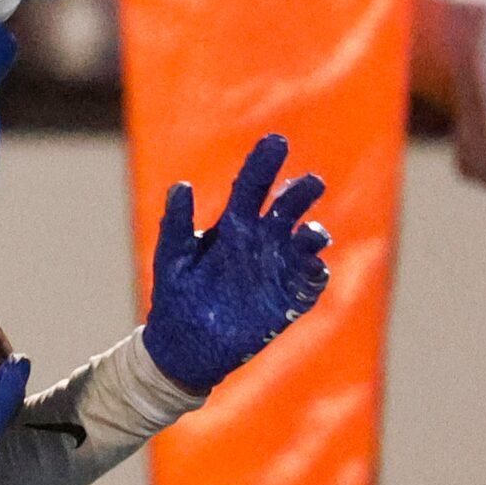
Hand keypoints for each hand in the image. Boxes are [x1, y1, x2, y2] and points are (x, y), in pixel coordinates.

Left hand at [144, 133, 331, 393]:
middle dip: (299, 194)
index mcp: (233, 225)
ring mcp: (279, 267)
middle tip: (310, 183)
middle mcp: (262, 240)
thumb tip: (181, 186)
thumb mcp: (172, 258)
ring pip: (305, 243)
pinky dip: (314, 272)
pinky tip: (312, 266)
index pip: (252, 187)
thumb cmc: (177, 294)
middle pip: (286, 209)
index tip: (276, 141)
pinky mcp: (290, 297)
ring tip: (310, 235)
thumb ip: (176, 225)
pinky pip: (309, 281)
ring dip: (312, 235)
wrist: (185, 344)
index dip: (264, 163)